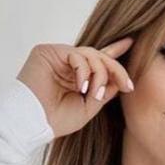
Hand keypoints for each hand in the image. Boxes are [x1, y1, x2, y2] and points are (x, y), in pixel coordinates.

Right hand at [16, 38, 134, 138]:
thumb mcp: (88, 108)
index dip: (115, 52)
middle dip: (116, 70)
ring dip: (100, 74)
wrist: (33, 122)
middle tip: (127, 86)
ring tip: (94, 94)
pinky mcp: (48, 51)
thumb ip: (103, 93)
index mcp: (76, 77)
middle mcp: (68, 64)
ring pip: (91, 55)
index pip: (98, 60)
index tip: (131, 42)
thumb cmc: (55, 120)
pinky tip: (80, 86)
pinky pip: (77, 54)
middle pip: (99, 57)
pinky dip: (84, 71)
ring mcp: (58, 56)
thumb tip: (119, 80)